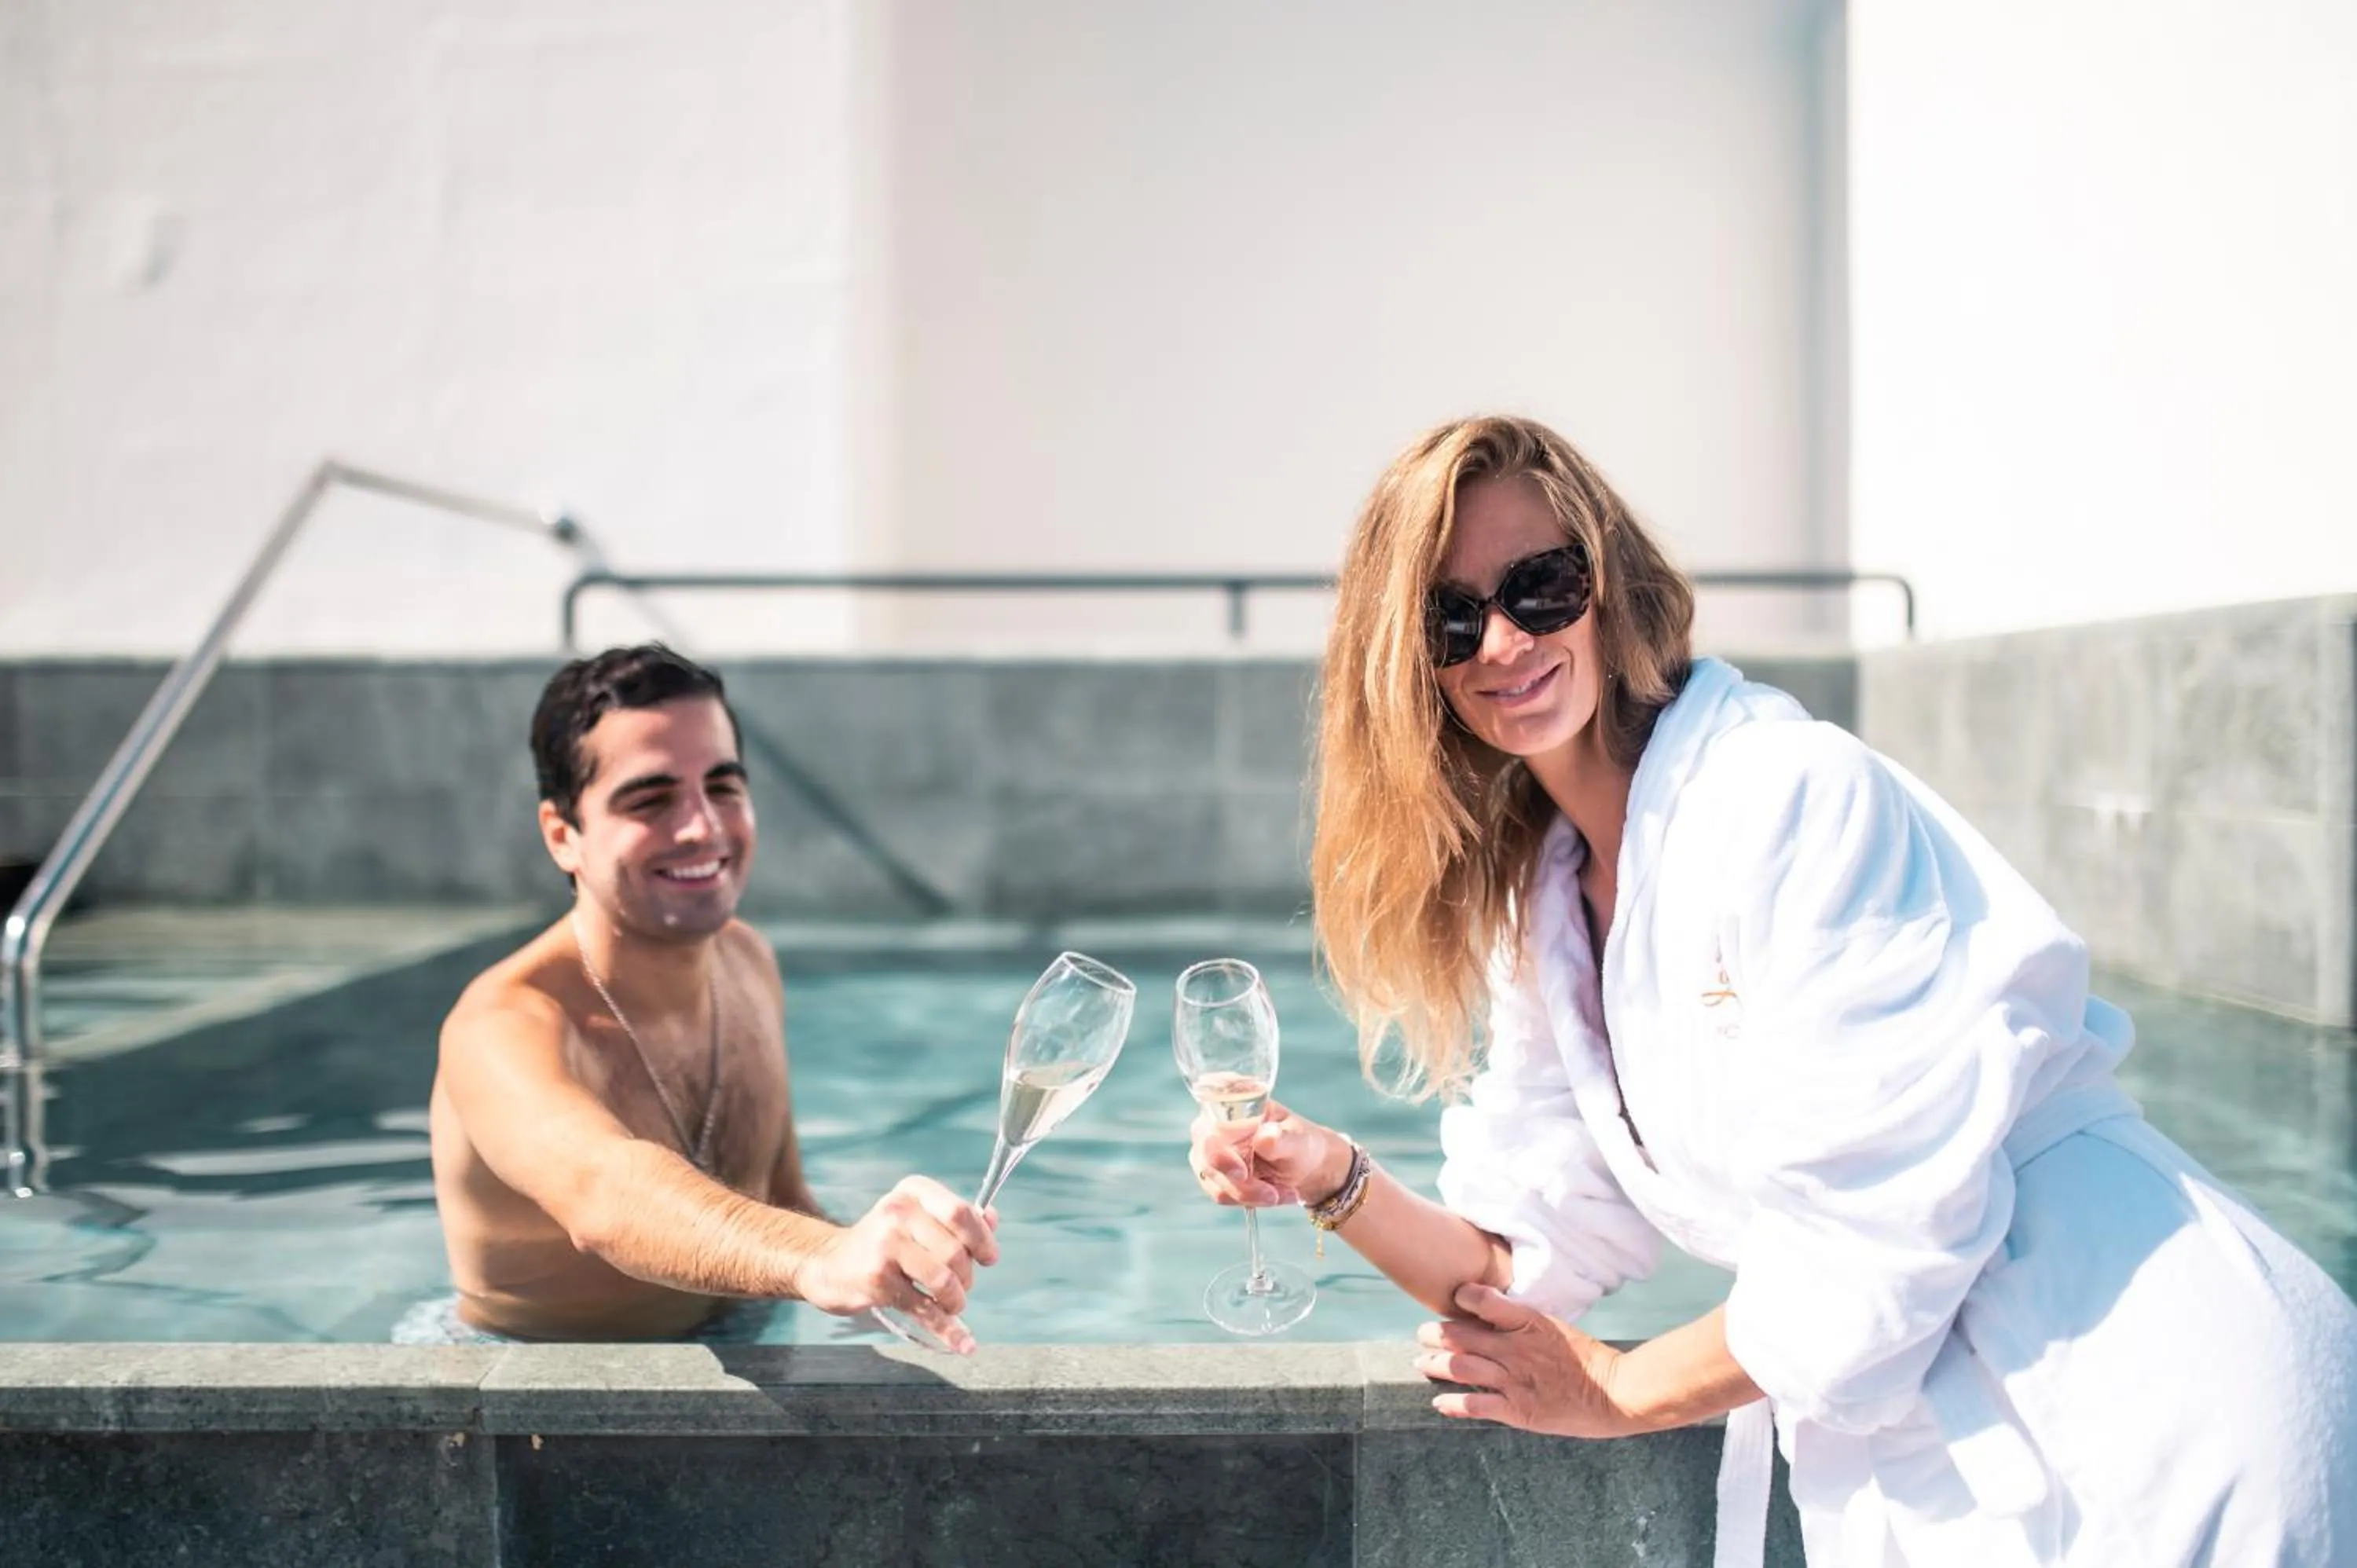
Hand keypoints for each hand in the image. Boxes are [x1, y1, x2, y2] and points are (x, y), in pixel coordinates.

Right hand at [791, 1175, 999, 1353]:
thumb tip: (992, 1219)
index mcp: (914, 1191)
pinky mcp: (876, 1280)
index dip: (982, 1240)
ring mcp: (885, 1245)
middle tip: (960, 1287)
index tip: (989, 1258)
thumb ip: (957, 1219)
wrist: (830, 1264)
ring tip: (951, 1304)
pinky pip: (923, 1309)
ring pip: (943, 1280)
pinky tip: (964, 1344)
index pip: (961, 1212)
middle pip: (955, 1252)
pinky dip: (947, 1330)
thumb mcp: (917, 1218)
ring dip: (955, 1301)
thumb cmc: (884, 1241)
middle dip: (967, 1277)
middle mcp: (898, 1212)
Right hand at [1188, 1098, 1350, 1208]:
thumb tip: (1264, 1137)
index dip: (1218, 1145)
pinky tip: (1273, 1194)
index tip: (1241, 1172)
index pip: (1209, 1118)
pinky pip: (1222, 1194)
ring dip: (1251, 1194)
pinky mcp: (1212, 1176)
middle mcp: (1213, 1125)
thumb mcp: (1299, 1139)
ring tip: (1283, 1193)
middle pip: (1208, 1155)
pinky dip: (1250, 1200)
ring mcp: (1209, 1152)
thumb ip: (1282, 1138)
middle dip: (1241, 1183)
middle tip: (1272, 1195)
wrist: (1305, 1167)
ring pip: (1216, 1181)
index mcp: (1233, 1103)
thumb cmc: (1301, 1144)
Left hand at [1415, 1282, 1637, 1438]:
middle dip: (1436, 1333)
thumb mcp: (1557, 1327)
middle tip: (1422, 1333)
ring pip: (1461, 1367)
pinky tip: (1439, 1402)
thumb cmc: (1591, 1360)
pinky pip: (1475, 1404)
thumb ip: (1526, 1322)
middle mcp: (1515, 1349)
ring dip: (1436, 1364)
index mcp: (1528, 1322)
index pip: (1483, 1300)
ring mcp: (1514, 1379)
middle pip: (1462, 1336)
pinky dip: (1452, 1403)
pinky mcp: (1518, 1409)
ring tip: (1421, 1362)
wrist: (1617, 1393)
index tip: (1452, 1298)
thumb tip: (1499, 1313)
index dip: (1463, 1297)